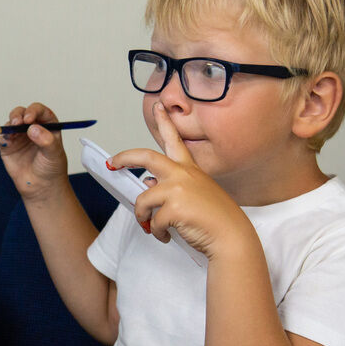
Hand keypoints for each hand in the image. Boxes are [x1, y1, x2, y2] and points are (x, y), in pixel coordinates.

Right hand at [0, 103, 68, 200]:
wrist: (41, 187)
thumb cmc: (51, 169)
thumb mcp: (54, 154)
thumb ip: (46, 141)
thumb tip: (32, 128)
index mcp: (48, 125)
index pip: (40, 111)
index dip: (34, 111)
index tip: (30, 118)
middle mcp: (33, 127)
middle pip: (23, 112)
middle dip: (20, 114)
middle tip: (19, 122)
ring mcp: (20, 136)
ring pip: (12, 120)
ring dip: (11, 121)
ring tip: (14, 127)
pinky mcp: (8, 145)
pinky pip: (3, 135)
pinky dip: (4, 134)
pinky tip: (8, 139)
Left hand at [108, 102, 247, 258]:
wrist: (232, 238)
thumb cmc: (215, 219)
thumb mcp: (194, 196)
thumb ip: (171, 187)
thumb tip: (147, 183)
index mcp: (190, 170)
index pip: (175, 140)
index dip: (165, 122)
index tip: (158, 107)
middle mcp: (183, 174)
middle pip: (147, 157)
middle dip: (125, 157)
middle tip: (112, 163)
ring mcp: (178, 189)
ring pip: (143, 199)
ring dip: (142, 216)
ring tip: (151, 227)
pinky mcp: (174, 207)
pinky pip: (153, 221)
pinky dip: (156, 232)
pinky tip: (166, 236)